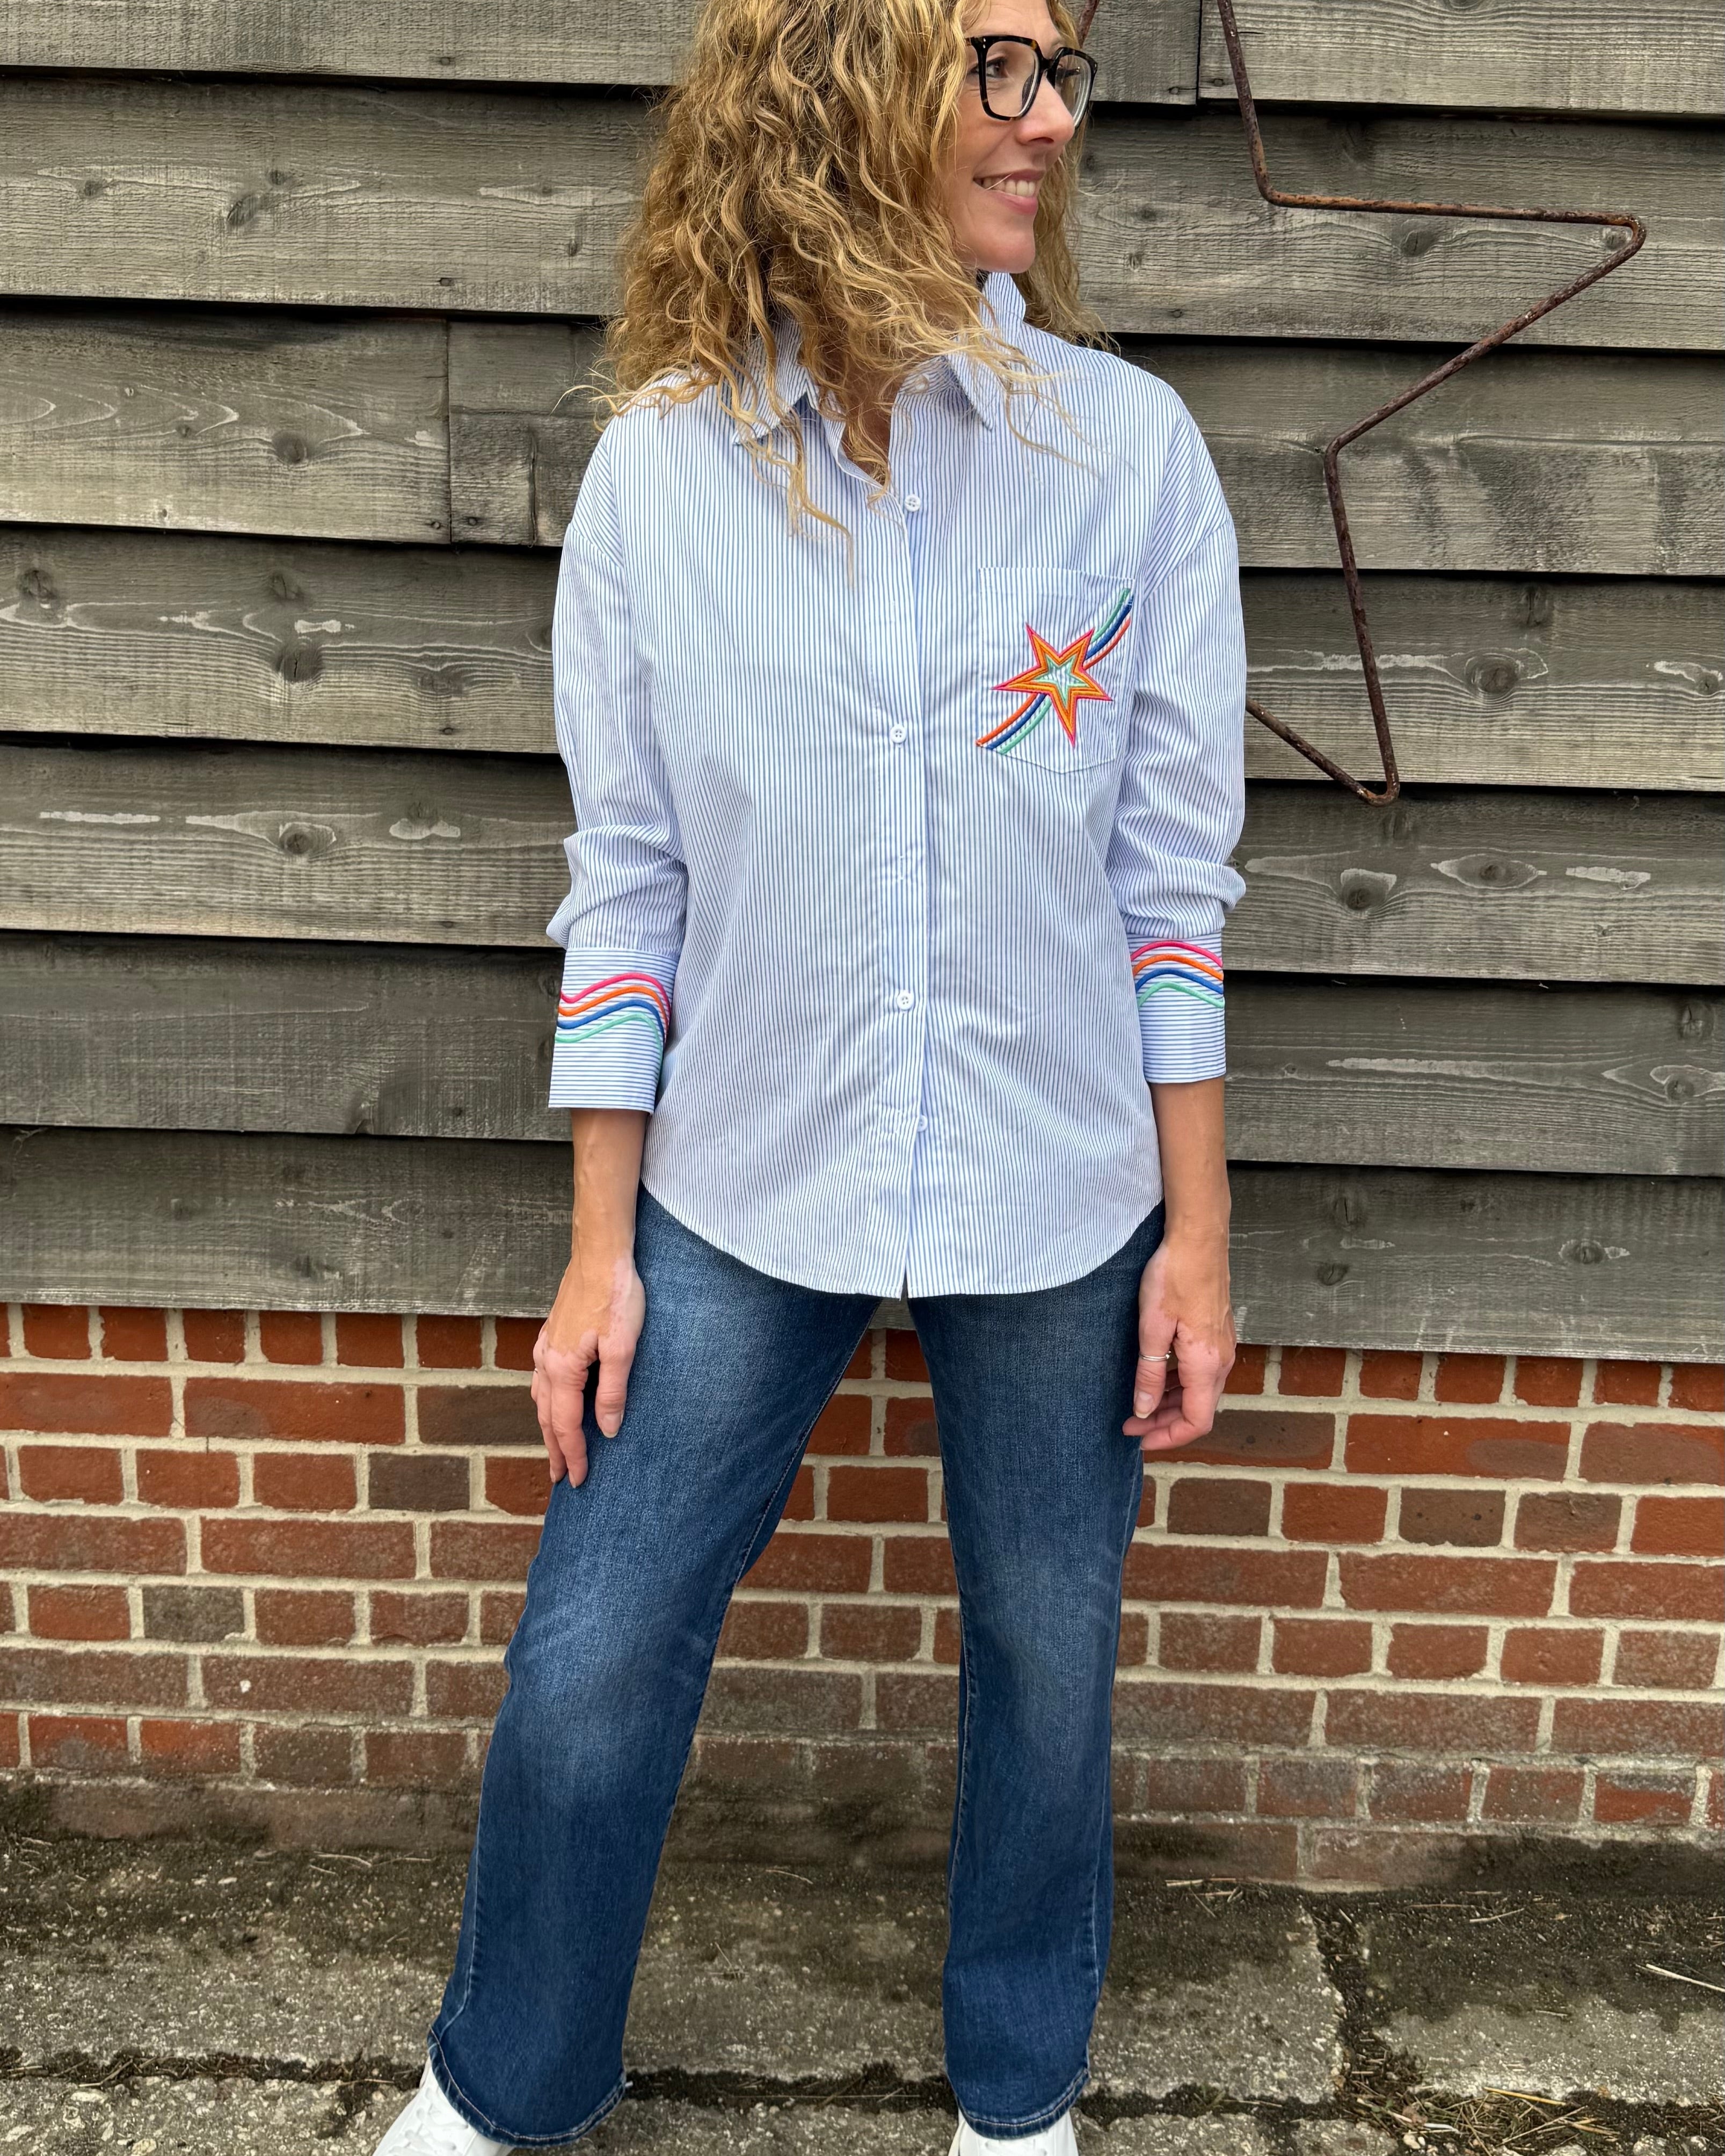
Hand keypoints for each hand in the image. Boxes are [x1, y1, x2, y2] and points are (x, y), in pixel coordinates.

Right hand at [530, 1242, 644, 1487]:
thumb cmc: (615, 1295)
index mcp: (563, 1369)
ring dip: (549, 1426)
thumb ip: (613, 1390)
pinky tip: (552, 1400)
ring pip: (542, 1398)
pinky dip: (547, 1401)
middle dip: (555, 1449)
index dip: (574, 1455)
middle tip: (560, 1477)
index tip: (579, 1480)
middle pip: (547, 1417)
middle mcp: (547, 1361)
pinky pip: (543, 1378)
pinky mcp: (552, 1333)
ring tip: (556, 1447)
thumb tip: (608, 1429)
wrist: (600, 1253)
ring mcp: (546, 1346)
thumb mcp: (623, 1347)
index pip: (566, 1425)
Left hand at [1124, 1227, 1235, 1453]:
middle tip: (1132, 1422)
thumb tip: (1144, 1409)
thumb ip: (1148, 1373)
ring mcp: (1222, 1346)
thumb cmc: (1174, 1276)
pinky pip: (1201, 1370)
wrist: (1199, 1237)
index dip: (1168, 1436)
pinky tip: (1157, 1375)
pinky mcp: (1217, 1332)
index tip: (1140, 1437)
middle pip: (1199, 1409)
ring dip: (1172, 1402)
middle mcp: (1221, 1360)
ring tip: (1140, 1403)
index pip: (1196, 1421)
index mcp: (1206, 1364)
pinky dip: (1179, 1382)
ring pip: (1200, 1390)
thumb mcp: (1152, 1328)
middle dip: (1165, 1421)